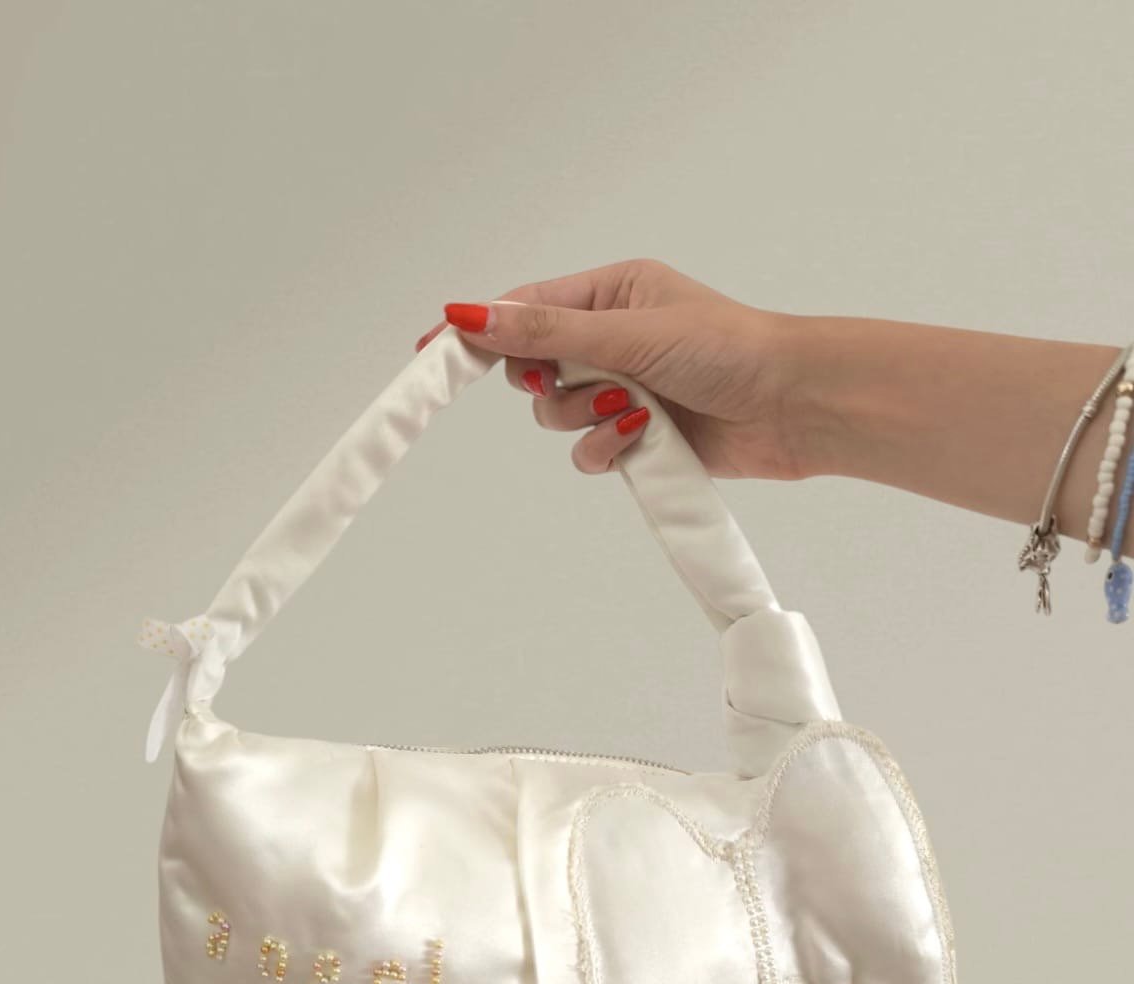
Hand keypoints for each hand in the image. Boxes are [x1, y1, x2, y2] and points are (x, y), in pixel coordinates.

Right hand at [413, 258, 812, 480]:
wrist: (793, 408)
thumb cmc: (730, 350)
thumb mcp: (628, 332)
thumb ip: (546, 329)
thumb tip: (473, 313)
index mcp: (610, 292)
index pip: (523, 308)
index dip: (477, 332)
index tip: (430, 351)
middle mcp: (612, 337)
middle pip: (532, 366)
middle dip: (547, 383)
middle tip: (569, 384)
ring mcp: (623, 389)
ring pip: (555, 417)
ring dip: (583, 420)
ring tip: (631, 411)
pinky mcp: (637, 436)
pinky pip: (587, 451)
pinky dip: (606, 450)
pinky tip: (640, 441)